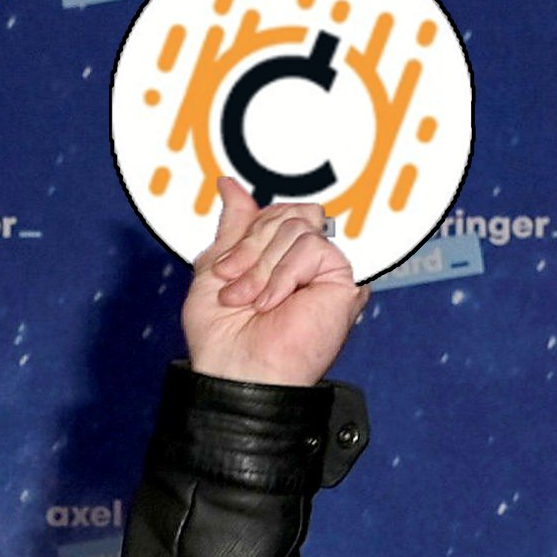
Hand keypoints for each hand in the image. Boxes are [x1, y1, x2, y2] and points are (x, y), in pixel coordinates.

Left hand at [180, 177, 368, 386]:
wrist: (235, 371)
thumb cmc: (221, 336)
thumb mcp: (215, 271)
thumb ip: (232, 227)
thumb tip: (230, 185)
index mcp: (276, 258)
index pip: (273, 214)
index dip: (246, 233)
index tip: (224, 267)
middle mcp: (303, 263)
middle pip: (285, 214)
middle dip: (248, 248)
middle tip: (232, 285)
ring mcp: (323, 271)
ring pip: (296, 227)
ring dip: (260, 267)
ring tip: (249, 300)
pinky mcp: (341, 281)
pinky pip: (311, 247)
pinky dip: (282, 275)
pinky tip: (273, 303)